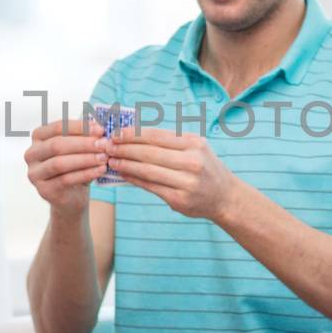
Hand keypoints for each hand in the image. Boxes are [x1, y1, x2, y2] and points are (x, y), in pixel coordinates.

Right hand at [25, 118, 110, 215]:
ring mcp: (34, 173)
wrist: (71, 197)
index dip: (80, 127)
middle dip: (84, 144)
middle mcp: (31, 154)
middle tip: (104, 145)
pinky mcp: (43, 190)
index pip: (58, 127)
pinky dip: (86, 174)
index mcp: (38, 137)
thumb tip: (98, 128)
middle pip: (57, 145)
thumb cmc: (75, 167)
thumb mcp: (79, 149)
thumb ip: (85, 137)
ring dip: (85, 159)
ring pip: (60, 163)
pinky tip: (100, 170)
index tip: (101, 130)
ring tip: (104, 158)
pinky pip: (66, 180)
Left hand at [105, 127, 240, 220]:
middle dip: (124, 149)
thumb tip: (135, 134)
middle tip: (106, 146)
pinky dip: (134, 179)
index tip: (116, 133)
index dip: (133, 134)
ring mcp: (186, 182)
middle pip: (150, 152)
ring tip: (111, 161)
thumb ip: (171, 141)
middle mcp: (192, 162)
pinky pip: (151, 187)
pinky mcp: (179, 199)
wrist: (225, 197)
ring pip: (148, 170)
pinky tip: (123, 174)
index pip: (157, 136)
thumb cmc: (205, 168)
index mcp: (194, 144)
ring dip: (125, 165)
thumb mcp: (196, 147)